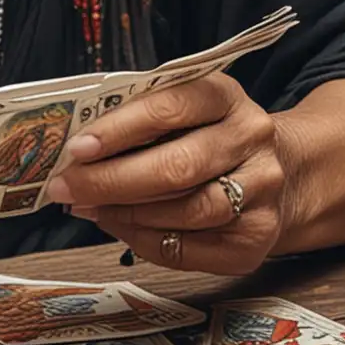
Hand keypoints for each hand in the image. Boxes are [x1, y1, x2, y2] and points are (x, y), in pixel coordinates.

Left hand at [46, 71, 285, 275]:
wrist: (277, 172)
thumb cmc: (207, 136)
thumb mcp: (183, 110)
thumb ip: (139, 121)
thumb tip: (77, 152)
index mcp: (225, 96)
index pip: (170, 107)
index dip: (119, 129)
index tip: (77, 148)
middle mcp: (250, 139)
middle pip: (178, 167)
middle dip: (112, 181)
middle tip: (67, 187)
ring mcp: (260, 190)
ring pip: (186, 211)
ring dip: (126, 213)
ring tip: (88, 207)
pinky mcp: (256, 238)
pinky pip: (190, 249)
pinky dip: (144, 240)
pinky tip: (119, 226)